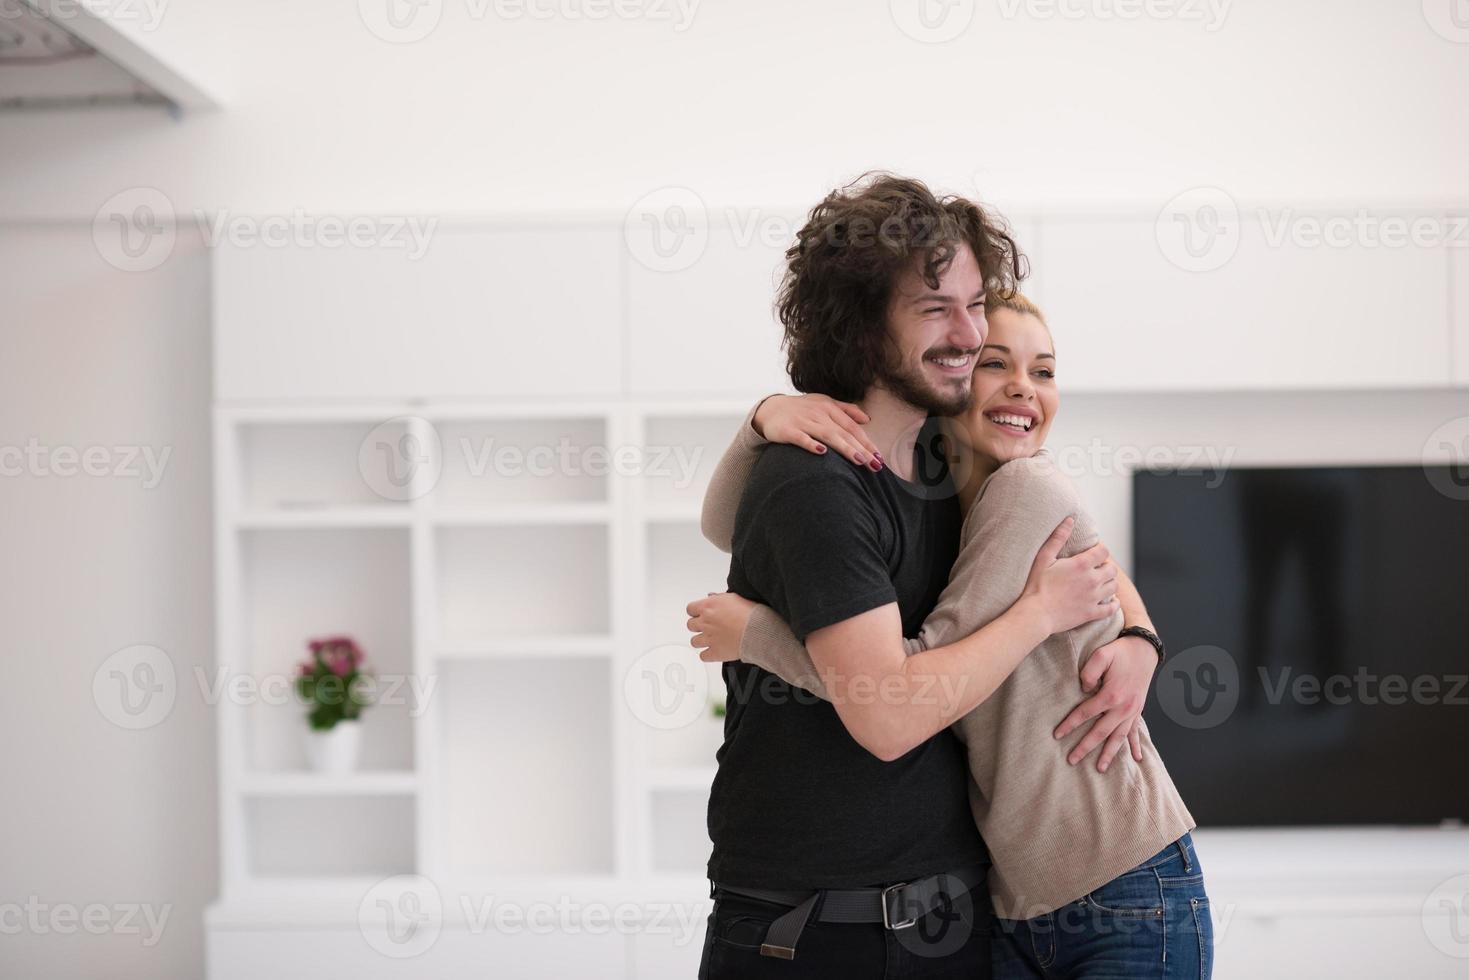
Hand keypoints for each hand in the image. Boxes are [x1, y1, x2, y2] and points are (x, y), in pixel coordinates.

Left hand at [686, 592, 757, 662]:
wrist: (758, 630)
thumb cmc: (751, 613)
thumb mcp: (734, 597)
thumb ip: (719, 598)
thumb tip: (712, 597)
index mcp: (708, 607)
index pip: (690, 609)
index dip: (695, 612)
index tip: (700, 614)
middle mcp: (705, 622)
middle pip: (690, 625)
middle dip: (698, 626)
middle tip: (707, 626)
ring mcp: (709, 638)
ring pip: (694, 642)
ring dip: (701, 640)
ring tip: (710, 639)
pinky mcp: (715, 652)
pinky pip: (703, 656)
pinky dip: (707, 655)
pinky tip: (714, 651)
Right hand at [753, 394, 883, 470]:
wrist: (770, 408)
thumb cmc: (802, 409)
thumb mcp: (824, 403)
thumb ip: (846, 410)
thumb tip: (867, 419)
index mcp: (829, 408)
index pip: (852, 427)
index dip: (867, 442)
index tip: (880, 457)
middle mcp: (818, 414)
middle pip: (844, 433)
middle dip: (862, 449)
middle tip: (875, 465)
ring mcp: (803, 421)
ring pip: (827, 435)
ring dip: (845, 448)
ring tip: (859, 461)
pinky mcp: (788, 430)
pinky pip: (801, 437)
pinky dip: (811, 444)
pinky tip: (822, 453)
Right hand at [1021, 518, 1118, 634]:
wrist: (1036, 614)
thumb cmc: (1037, 585)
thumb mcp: (1044, 558)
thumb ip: (1058, 538)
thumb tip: (1069, 520)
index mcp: (1081, 565)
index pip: (1103, 552)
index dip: (1100, 550)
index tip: (1093, 553)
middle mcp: (1092, 580)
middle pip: (1112, 569)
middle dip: (1106, 566)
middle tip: (1096, 568)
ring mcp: (1093, 598)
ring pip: (1114, 587)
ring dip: (1110, 583)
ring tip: (1101, 583)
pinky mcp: (1091, 613)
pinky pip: (1111, 609)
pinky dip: (1113, 604)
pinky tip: (1110, 601)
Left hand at [1053, 635, 1158, 771]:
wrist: (1145, 649)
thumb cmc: (1120, 651)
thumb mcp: (1101, 655)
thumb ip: (1089, 672)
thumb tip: (1084, 690)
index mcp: (1111, 695)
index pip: (1085, 714)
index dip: (1070, 724)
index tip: (1057, 735)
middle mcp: (1123, 708)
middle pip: (1100, 732)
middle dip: (1085, 747)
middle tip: (1072, 760)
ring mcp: (1132, 711)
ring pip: (1119, 738)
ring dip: (1109, 754)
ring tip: (1100, 769)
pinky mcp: (1138, 710)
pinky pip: (1136, 732)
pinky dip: (1135, 745)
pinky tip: (1137, 758)